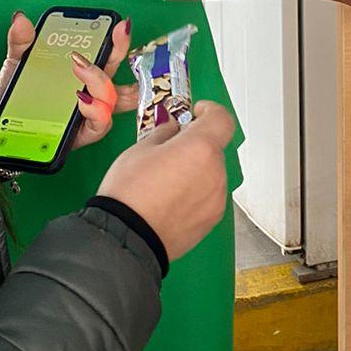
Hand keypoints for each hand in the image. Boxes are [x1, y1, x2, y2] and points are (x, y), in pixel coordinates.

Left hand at [0, 14, 136, 148]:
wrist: (0, 126)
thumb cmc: (17, 94)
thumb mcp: (18, 63)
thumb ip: (21, 41)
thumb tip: (20, 19)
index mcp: (82, 70)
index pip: (107, 52)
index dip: (118, 39)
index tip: (120, 25)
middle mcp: (91, 91)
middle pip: (115, 71)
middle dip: (117, 53)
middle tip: (109, 40)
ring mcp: (90, 113)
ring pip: (111, 98)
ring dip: (100, 82)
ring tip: (81, 71)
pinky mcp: (84, 134)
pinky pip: (100, 124)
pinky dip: (95, 111)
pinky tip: (83, 100)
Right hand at [96, 101, 232, 261]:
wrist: (127, 238)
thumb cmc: (130, 193)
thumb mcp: (140, 149)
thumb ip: (164, 133)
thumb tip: (173, 128)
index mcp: (201, 148)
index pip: (222, 119)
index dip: (210, 111)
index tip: (196, 113)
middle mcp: (216, 172)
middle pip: (214, 148)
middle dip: (195, 145)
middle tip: (169, 149)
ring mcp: (216, 198)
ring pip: (211, 173)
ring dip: (196, 169)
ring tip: (165, 180)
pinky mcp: (212, 219)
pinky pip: (208, 195)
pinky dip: (195, 191)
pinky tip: (170, 199)